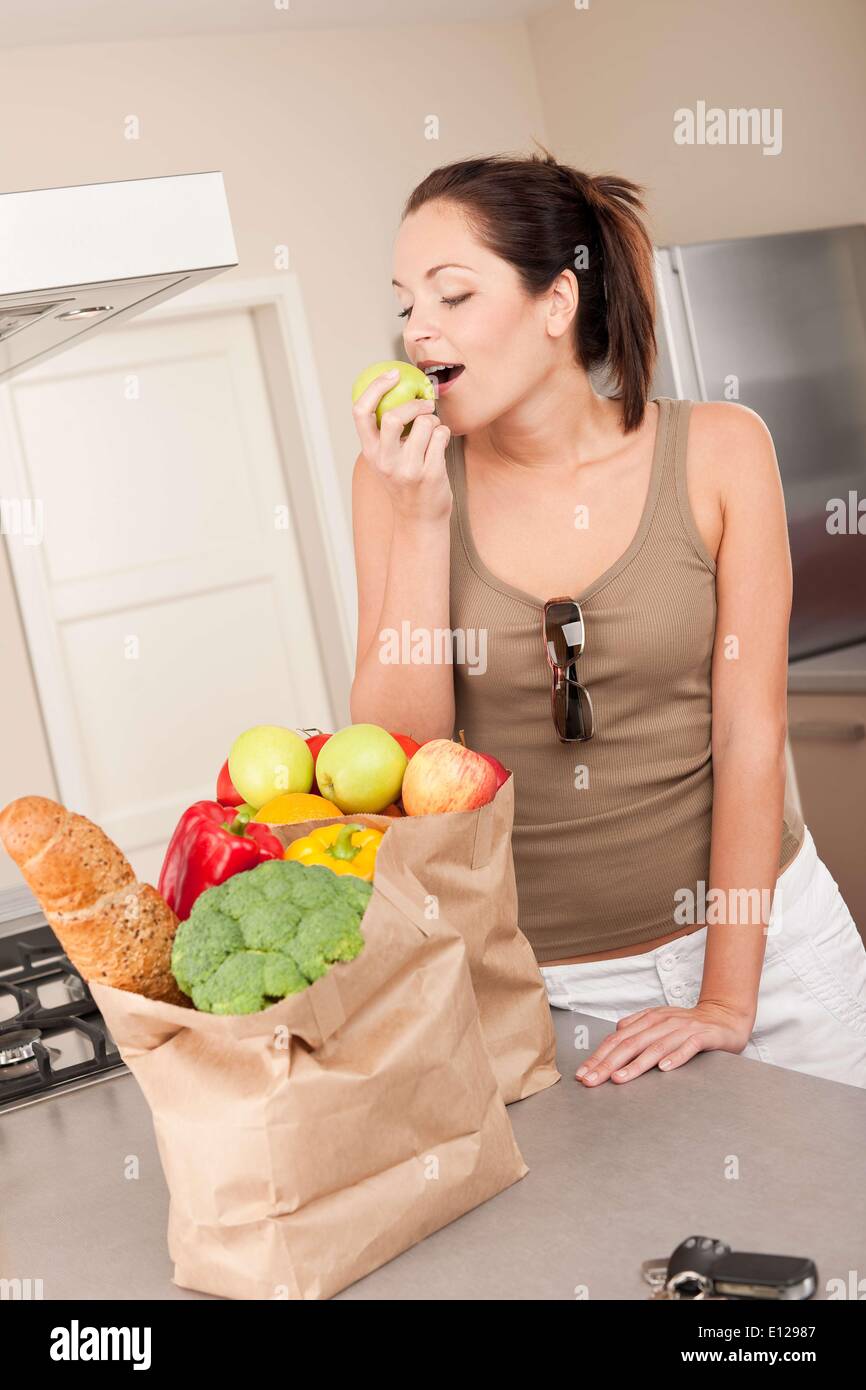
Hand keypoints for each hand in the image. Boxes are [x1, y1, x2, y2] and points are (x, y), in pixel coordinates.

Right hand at [352, 369, 451, 523]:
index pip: (361, 413)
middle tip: (425, 404)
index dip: (375, 387)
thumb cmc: (404, 481)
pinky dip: (444, 433)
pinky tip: (441, 443)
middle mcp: (385, 461)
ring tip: (433, 433)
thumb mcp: (386, 459)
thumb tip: (396, 387)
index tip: (393, 374)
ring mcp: (408, 469)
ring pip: (425, 424)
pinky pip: (442, 435)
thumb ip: (386, 432)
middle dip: (415, 404)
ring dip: (434, 421)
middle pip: (394, 417)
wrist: (420, 519)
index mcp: (370, 453)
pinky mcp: (431, 474)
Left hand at [575, 1000, 754, 1085]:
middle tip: (591, 1081)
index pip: (618, 1039)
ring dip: (635, 1064)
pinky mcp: (703, 1037)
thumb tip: (616, 1032)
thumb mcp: (660, 1021)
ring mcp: (682, 1029)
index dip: (599, 1056)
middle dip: (608, 1064)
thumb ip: (638, 1026)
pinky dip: (675, 1058)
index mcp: (648, 1020)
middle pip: (630, 1044)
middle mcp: (662, 1023)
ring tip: (619, 1079)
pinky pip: (688, 1048)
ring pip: (655, 1047)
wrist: (725, 1016)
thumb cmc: (689, 1025)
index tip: (583, 1074)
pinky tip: (664, 1069)